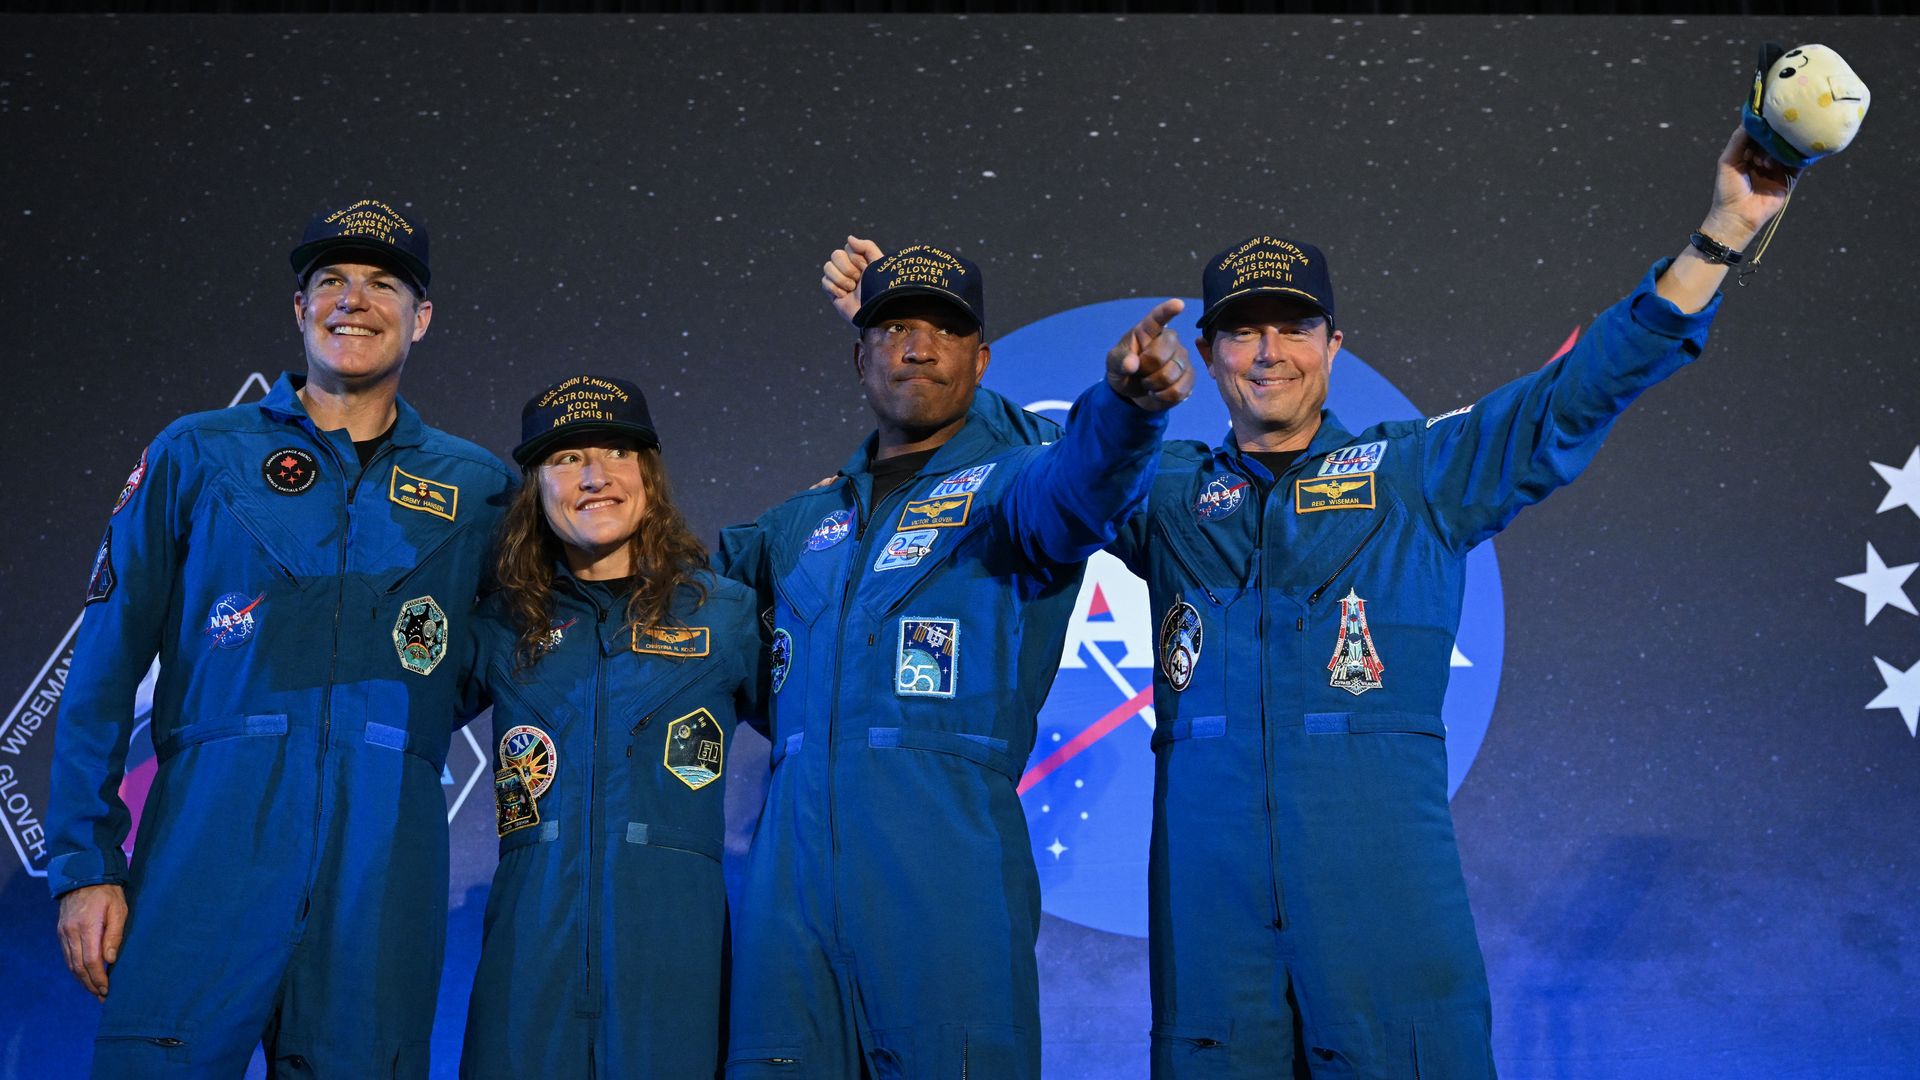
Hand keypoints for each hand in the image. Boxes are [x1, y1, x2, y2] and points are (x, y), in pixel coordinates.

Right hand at [57, 883, 127, 1001]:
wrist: (84, 875)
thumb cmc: (108, 893)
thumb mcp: (119, 910)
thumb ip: (114, 935)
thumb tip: (110, 960)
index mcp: (87, 928)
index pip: (91, 962)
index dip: (98, 978)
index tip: (107, 990)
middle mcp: (71, 933)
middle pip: (79, 967)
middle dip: (91, 984)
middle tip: (102, 997)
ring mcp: (64, 933)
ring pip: (71, 963)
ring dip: (82, 979)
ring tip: (95, 991)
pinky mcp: (61, 931)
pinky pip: (67, 955)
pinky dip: (75, 968)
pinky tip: (84, 975)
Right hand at [822, 236, 884, 324]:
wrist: (876, 313)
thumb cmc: (881, 290)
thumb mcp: (878, 264)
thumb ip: (867, 247)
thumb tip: (849, 238)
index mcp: (861, 260)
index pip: (848, 247)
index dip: (856, 258)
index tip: (866, 269)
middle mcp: (849, 268)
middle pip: (836, 255)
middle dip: (847, 268)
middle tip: (857, 280)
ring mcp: (840, 280)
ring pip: (827, 267)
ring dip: (841, 279)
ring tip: (852, 289)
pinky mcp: (832, 292)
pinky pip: (824, 281)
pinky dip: (835, 289)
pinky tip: (845, 296)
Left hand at [1106, 299, 1193, 411]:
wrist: (1133, 391)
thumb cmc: (1124, 369)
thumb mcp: (1113, 364)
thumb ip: (1119, 361)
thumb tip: (1131, 364)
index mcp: (1148, 331)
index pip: (1158, 318)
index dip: (1168, 311)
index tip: (1178, 304)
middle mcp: (1169, 340)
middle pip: (1161, 355)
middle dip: (1145, 370)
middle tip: (1139, 372)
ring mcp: (1182, 357)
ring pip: (1172, 374)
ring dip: (1154, 385)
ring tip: (1148, 382)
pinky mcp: (1189, 376)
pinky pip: (1179, 389)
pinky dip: (1164, 396)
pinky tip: (1158, 392)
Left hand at [1699, 126, 1798, 250]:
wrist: (1738, 216)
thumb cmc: (1728, 189)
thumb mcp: (1728, 161)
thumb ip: (1738, 140)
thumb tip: (1751, 118)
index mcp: (1748, 153)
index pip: (1760, 133)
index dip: (1763, 125)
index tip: (1769, 113)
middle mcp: (1764, 158)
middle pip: (1775, 139)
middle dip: (1772, 139)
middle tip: (1766, 146)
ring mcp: (1778, 167)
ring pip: (1786, 149)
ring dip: (1780, 150)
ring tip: (1766, 163)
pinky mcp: (1790, 178)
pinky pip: (1799, 162)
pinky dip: (1800, 154)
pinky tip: (1800, 147)